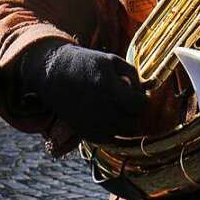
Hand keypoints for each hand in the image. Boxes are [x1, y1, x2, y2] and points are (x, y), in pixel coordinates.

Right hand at [22, 42, 147, 140]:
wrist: (54, 75)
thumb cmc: (86, 63)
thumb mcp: (112, 60)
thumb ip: (133, 75)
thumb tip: (145, 92)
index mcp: (109, 89)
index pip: (140, 105)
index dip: (143, 99)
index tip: (137, 93)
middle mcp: (102, 111)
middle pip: (135, 122)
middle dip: (135, 111)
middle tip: (128, 100)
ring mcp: (93, 125)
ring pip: (124, 133)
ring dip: (126, 121)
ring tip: (118, 107)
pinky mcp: (86, 134)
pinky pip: (111, 139)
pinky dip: (114, 130)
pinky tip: (108, 115)